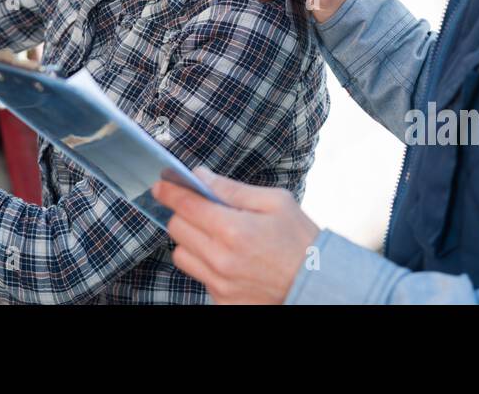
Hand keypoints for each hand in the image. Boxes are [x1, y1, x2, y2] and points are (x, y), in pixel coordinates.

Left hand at [153, 168, 320, 303]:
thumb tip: (200, 176)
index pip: (185, 206)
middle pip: (177, 229)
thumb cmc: (300, 239)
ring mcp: (220, 284)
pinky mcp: (222, 301)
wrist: (318, 283)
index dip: (169, 191)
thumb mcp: (275, 201)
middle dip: (182, 213)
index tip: (160, 184)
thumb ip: (232, 189)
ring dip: (190, 240)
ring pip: (181, 255)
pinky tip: (227, 258)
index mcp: (233, 230)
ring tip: (214, 235)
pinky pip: (198, 276)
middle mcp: (221, 260)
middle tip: (198, 207)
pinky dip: (205, 264)